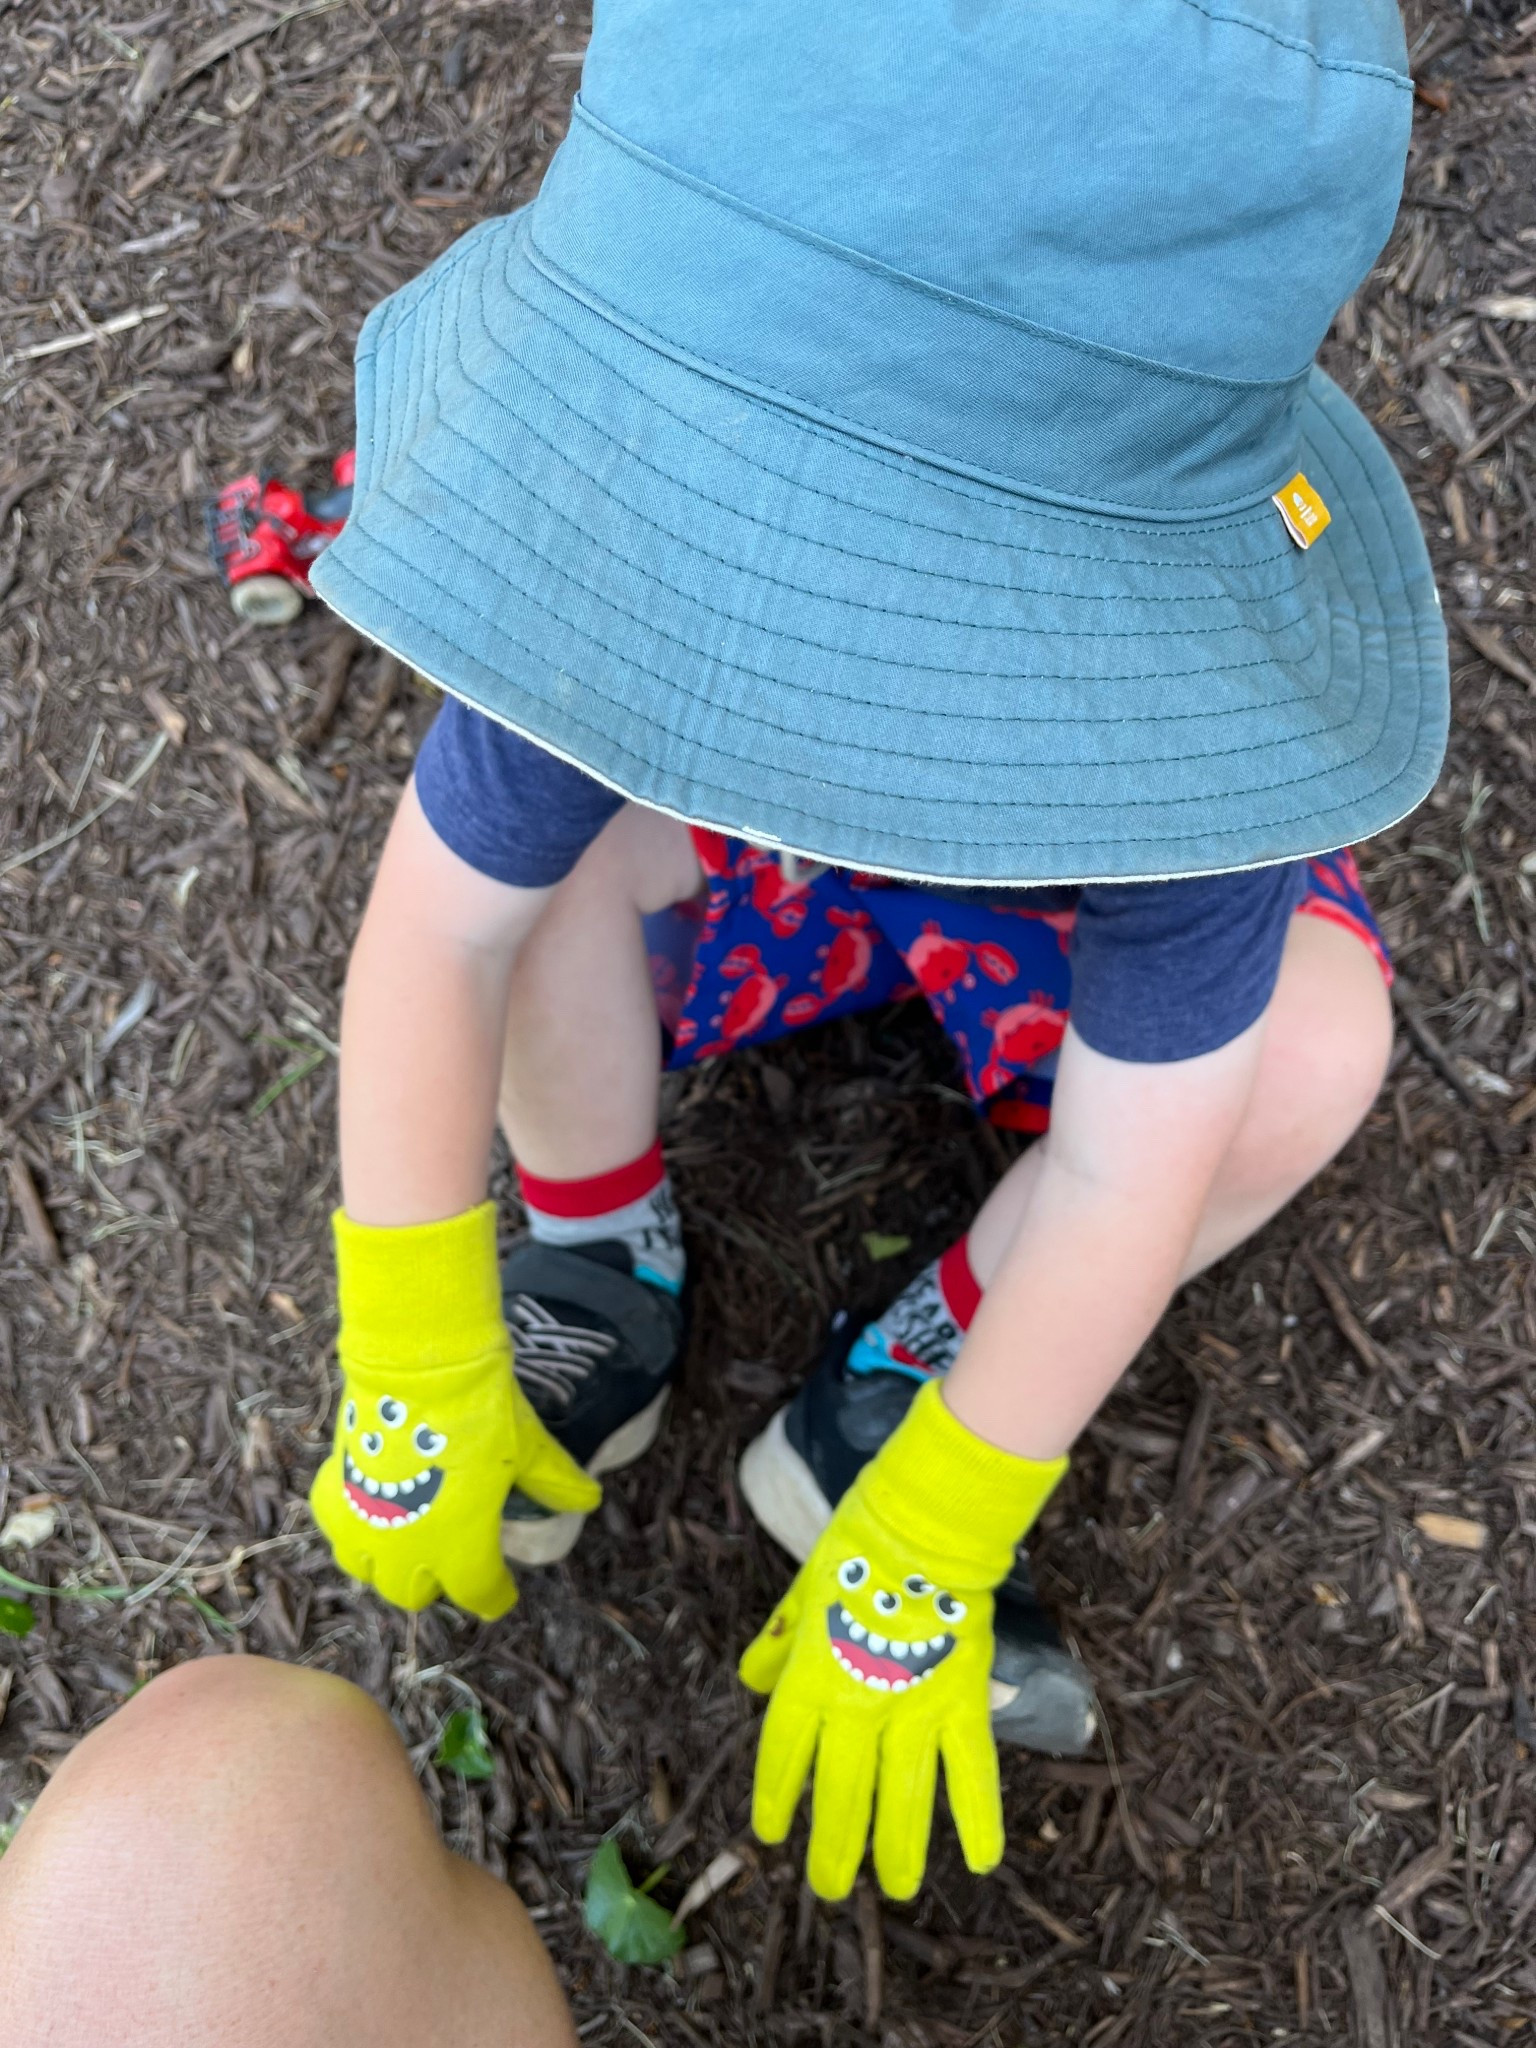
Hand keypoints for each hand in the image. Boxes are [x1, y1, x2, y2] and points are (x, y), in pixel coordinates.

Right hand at [310, 1203, 598, 1619]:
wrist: (419, 1366)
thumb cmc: (482, 1411)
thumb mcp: (527, 1448)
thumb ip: (555, 1482)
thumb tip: (587, 1499)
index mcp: (461, 1550)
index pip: (479, 1594)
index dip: (493, 1595)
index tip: (502, 1592)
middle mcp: (407, 1551)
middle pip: (415, 1593)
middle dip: (435, 1582)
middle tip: (452, 1558)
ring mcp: (365, 1525)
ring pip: (369, 1572)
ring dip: (388, 1565)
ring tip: (405, 1540)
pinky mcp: (335, 1492)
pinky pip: (337, 1531)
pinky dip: (352, 1528)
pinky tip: (367, 1508)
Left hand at [739, 1381, 1064, 1898]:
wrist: (923, 1525)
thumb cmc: (857, 1549)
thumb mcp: (802, 1592)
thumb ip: (779, 1644)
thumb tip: (751, 1680)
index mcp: (811, 1678)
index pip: (784, 1754)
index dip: (777, 1796)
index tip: (771, 1833)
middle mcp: (856, 1705)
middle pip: (841, 1792)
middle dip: (835, 1846)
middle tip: (832, 1888)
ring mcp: (911, 1708)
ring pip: (903, 1798)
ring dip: (899, 1849)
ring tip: (899, 1889)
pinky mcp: (961, 1701)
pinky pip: (971, 1770)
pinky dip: (979, 1816)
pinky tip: (983, 1860)